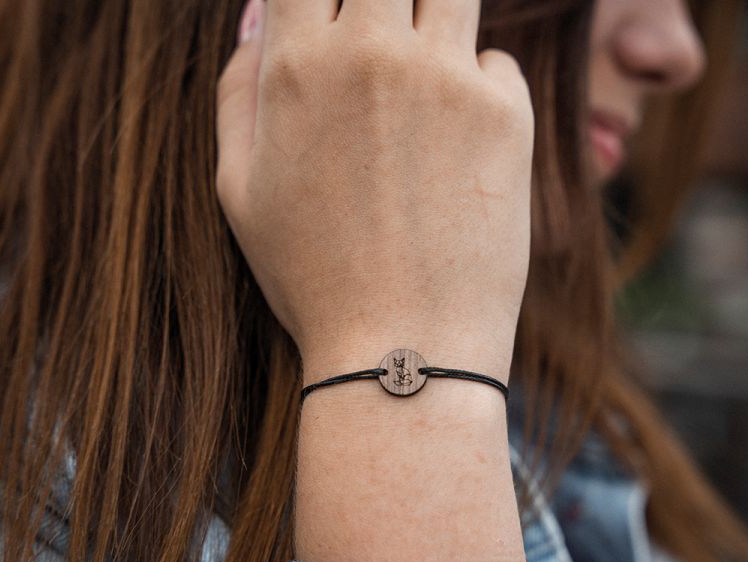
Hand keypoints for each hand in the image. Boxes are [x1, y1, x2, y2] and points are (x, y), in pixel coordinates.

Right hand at [216, 0, 533, 382]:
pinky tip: (457, 144)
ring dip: (432, 17)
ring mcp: (448, 77)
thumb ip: (239, 90)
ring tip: (418, 79)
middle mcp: (375, 53)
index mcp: (298, 65)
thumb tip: (257, 20)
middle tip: (381, 35)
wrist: (402, 343)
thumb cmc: (311, 276)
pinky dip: (476, 82)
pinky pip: (493, 60)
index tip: (328, 13)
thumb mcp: (239, 190)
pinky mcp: (508, 112)